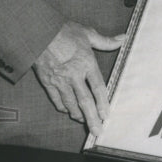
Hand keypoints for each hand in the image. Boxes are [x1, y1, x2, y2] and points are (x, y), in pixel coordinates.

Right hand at [32, 22, 124, 136]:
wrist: (39, 32)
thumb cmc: (64, 31)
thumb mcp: (88, 33)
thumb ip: (106, 41)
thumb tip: (123, 38)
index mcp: (86, 63)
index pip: (98, 87)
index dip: (103, 103)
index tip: (106, 115)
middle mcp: (74, 74)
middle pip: (85, 101)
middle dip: (92, 118)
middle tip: (97, 130)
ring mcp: (59, 80)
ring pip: (70, 103)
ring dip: (78, 115)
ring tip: (84, 122)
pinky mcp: (47, 82)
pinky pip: (56, 99)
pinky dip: (62, 107)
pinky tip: (68, 111)